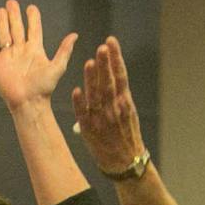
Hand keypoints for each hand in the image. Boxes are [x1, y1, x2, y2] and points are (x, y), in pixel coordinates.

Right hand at [0, 0, 76, 112]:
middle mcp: (21, 50)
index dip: (32, 18)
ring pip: (3, 34)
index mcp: (35, 50)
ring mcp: (8, 57)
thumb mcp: (57, 67)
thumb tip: (74, 35)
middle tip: (11, 2)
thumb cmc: (43, 88)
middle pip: (16, 28)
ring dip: (2, 22)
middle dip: (14, 15)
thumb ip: (64, 51)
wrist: (28, 103)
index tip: (31, 7)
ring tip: (1, 10)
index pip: (33, 29)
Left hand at [70, 36, 146, 174]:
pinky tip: (76, 90)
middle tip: (102, 47)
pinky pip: (83, 115)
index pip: (120, 75)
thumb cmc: (126, 135)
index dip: (115, 58)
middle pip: (109, 82)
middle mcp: (114, 109)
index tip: (111, 42)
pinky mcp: (89, 130)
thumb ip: (118, 96)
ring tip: (89, 62)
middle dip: (105, 64)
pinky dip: (80, 103)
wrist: (124, 161)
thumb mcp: (128, 114)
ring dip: (92, 79)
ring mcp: (101, 119)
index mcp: (125, 102)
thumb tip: (108, 74)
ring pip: (96, 96)